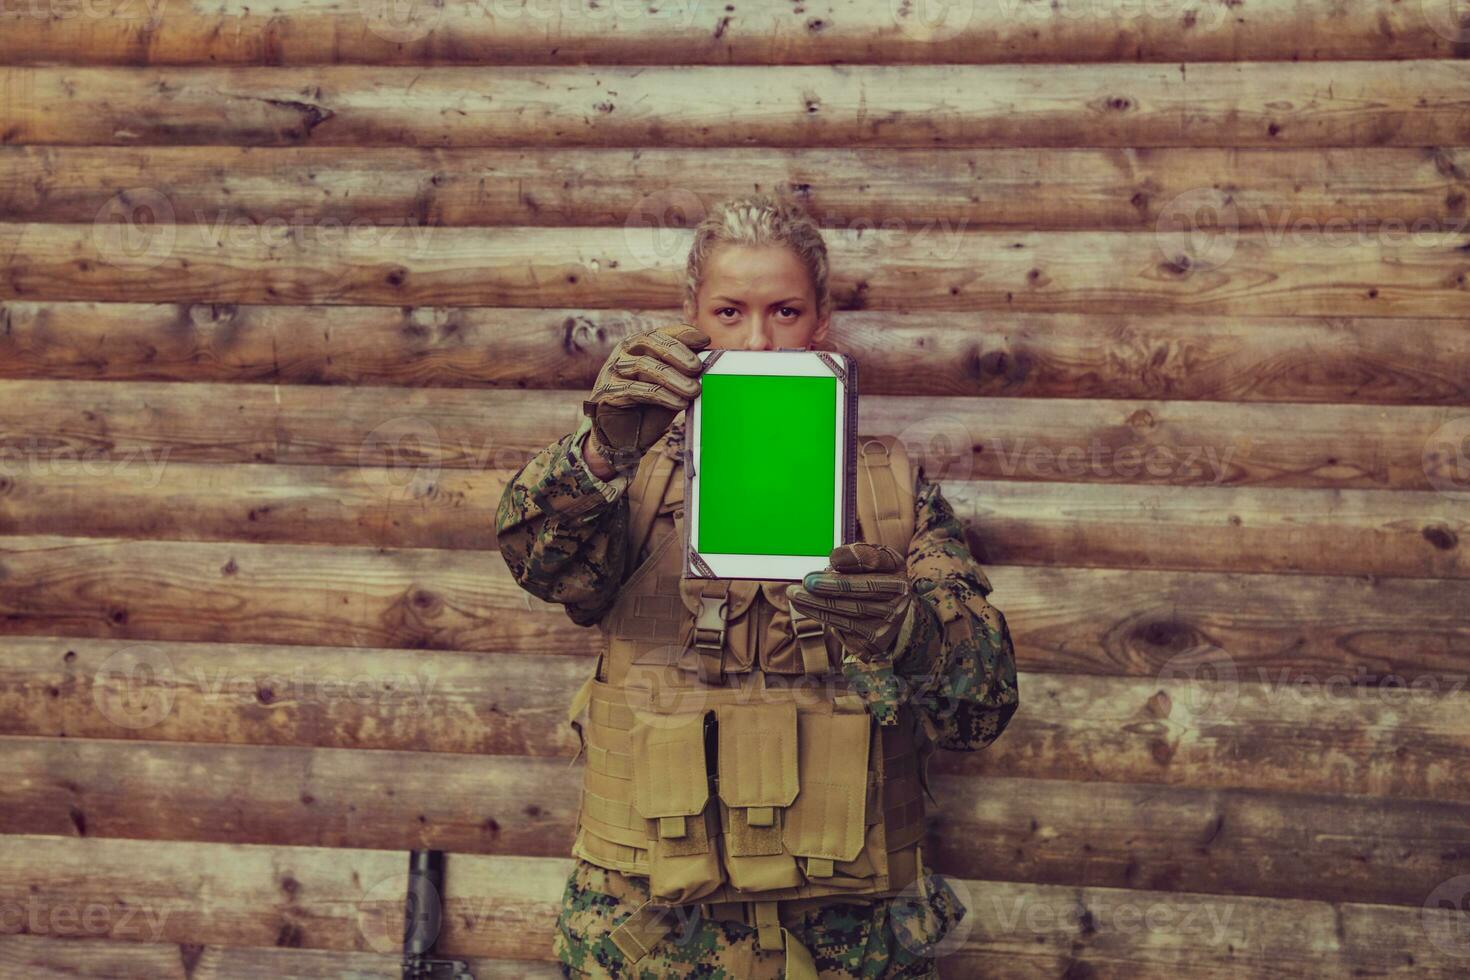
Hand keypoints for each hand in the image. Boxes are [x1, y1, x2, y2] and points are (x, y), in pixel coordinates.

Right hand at [583, 323, 709, 475]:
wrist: (623, 436)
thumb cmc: (650, 407)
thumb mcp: (672, 386)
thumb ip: (685, 372)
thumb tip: (712, 361)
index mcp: (641, 345)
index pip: (663, 332)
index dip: (684, 333)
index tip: (705, 341)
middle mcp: (624, 352)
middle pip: (650, 341)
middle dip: (677, 353)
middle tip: (697, 368)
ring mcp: (613, 369)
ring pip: (644, 365)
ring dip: (673, 378)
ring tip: (694, 391)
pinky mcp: (607, 391)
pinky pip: (635, 389)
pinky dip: (661, 396)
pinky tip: (679, 403)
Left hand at [785, 543, 915, 659]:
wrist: (890, 610)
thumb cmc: (878, 577)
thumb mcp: (876, 559)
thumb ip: (860, 553)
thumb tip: (835, 558)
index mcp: (899, 579)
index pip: (877, 568)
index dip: (855, 562)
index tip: (832, 559)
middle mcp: (897, 606)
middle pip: (860, 597)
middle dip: (830, 588)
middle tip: (807, 581)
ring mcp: (885, 628)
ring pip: (847, 616)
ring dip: (817, 605)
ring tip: (796, 595)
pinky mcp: (870, 644)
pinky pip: (843, 630)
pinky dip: (822, 617)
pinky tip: (808, 608)